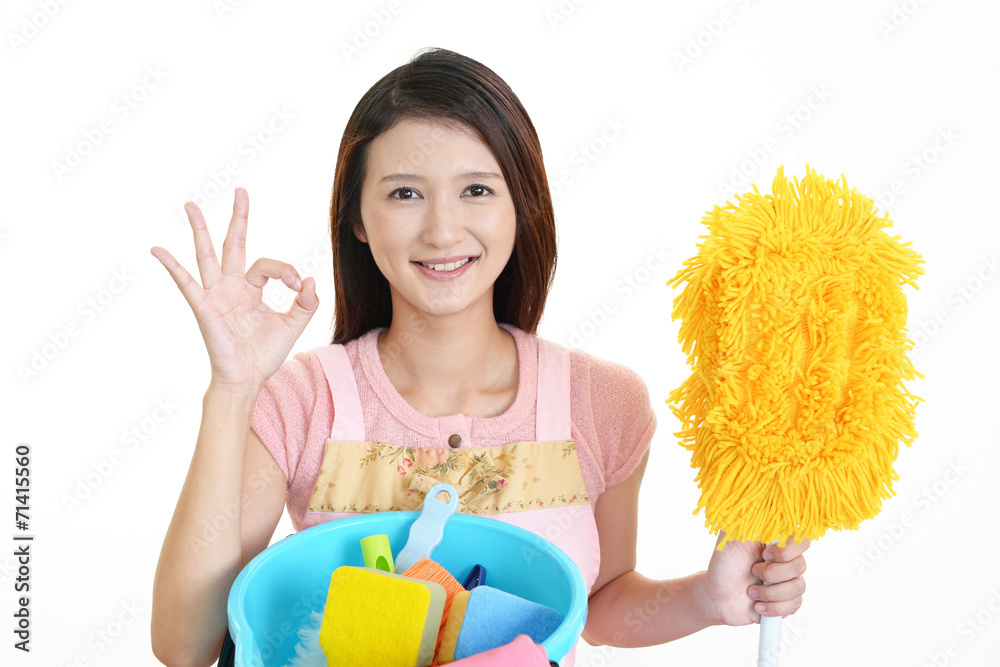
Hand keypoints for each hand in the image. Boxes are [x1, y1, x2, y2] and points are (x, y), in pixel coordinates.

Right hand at [150, 187, 318, 391]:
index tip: (297, 284)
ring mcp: (215, 295)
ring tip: (190, 204)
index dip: (285, 270)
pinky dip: (172, 266)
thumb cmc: (265, 354)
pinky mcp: (204, 308)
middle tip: (241, 190)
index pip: (268, 265)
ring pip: (206, 255)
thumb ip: (306, 302)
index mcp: (250, 288)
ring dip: (199, 229)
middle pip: (233, 244)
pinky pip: (186, 284)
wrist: (248, 379)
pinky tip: (158, 250)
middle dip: (238, 218)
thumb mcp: (293, 324)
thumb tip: (310, 279)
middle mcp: (231, 286)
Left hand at [699, 533, 809, 626]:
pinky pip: (794, 605)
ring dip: (770, 592)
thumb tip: (763, 503)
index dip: (787, 550)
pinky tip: (757, 605)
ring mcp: (787, 581)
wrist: (715, 596)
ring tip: (750, 591)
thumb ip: (749, 522)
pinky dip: (772, 607)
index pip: (801, 540)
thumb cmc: (724, 564)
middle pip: (801, 565)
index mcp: (775, 542)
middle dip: (772, 573)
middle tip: (752, 571)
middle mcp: (785, 560)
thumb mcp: (731, 539)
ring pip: (798, 587)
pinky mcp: (786, 602)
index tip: (765, 554)